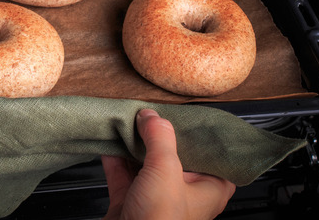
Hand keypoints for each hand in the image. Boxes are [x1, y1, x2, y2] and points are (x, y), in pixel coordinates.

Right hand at [102, 109, 235, 219]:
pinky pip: (123, 174)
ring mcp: (155, 199)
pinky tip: (108, 142)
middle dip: (158, 135)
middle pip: (173, 155)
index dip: (198, 133)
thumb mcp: (166, 170)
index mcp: (209, 189)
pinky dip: (114, 158)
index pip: (211, 154)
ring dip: (133, 145)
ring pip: (146, 163)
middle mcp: (184, 194)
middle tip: (150, 114)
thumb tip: (152, 116)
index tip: (185, 114)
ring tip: (126, 122)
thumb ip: (160, 137)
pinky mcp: (130, 203)